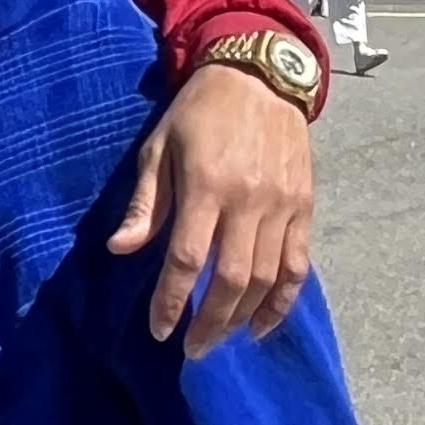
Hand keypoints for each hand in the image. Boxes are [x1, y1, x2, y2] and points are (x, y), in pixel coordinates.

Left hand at [110, 60, 316, 357]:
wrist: (261, 76)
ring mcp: (282, 206)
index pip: (186, 258)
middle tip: (192, 349)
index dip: (171, 300)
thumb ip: (145, 203)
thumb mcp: (159, 147)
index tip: (159, 330)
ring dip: (242, 318)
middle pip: (231, 280)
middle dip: (209, 322)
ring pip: (267, 279)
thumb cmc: (199, 113)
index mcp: (206, 185)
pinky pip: (298, 265)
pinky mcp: (305, 207)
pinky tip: (263, 325)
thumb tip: (120, 250)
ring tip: (220, 339)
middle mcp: (249, 200)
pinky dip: (283, 302)